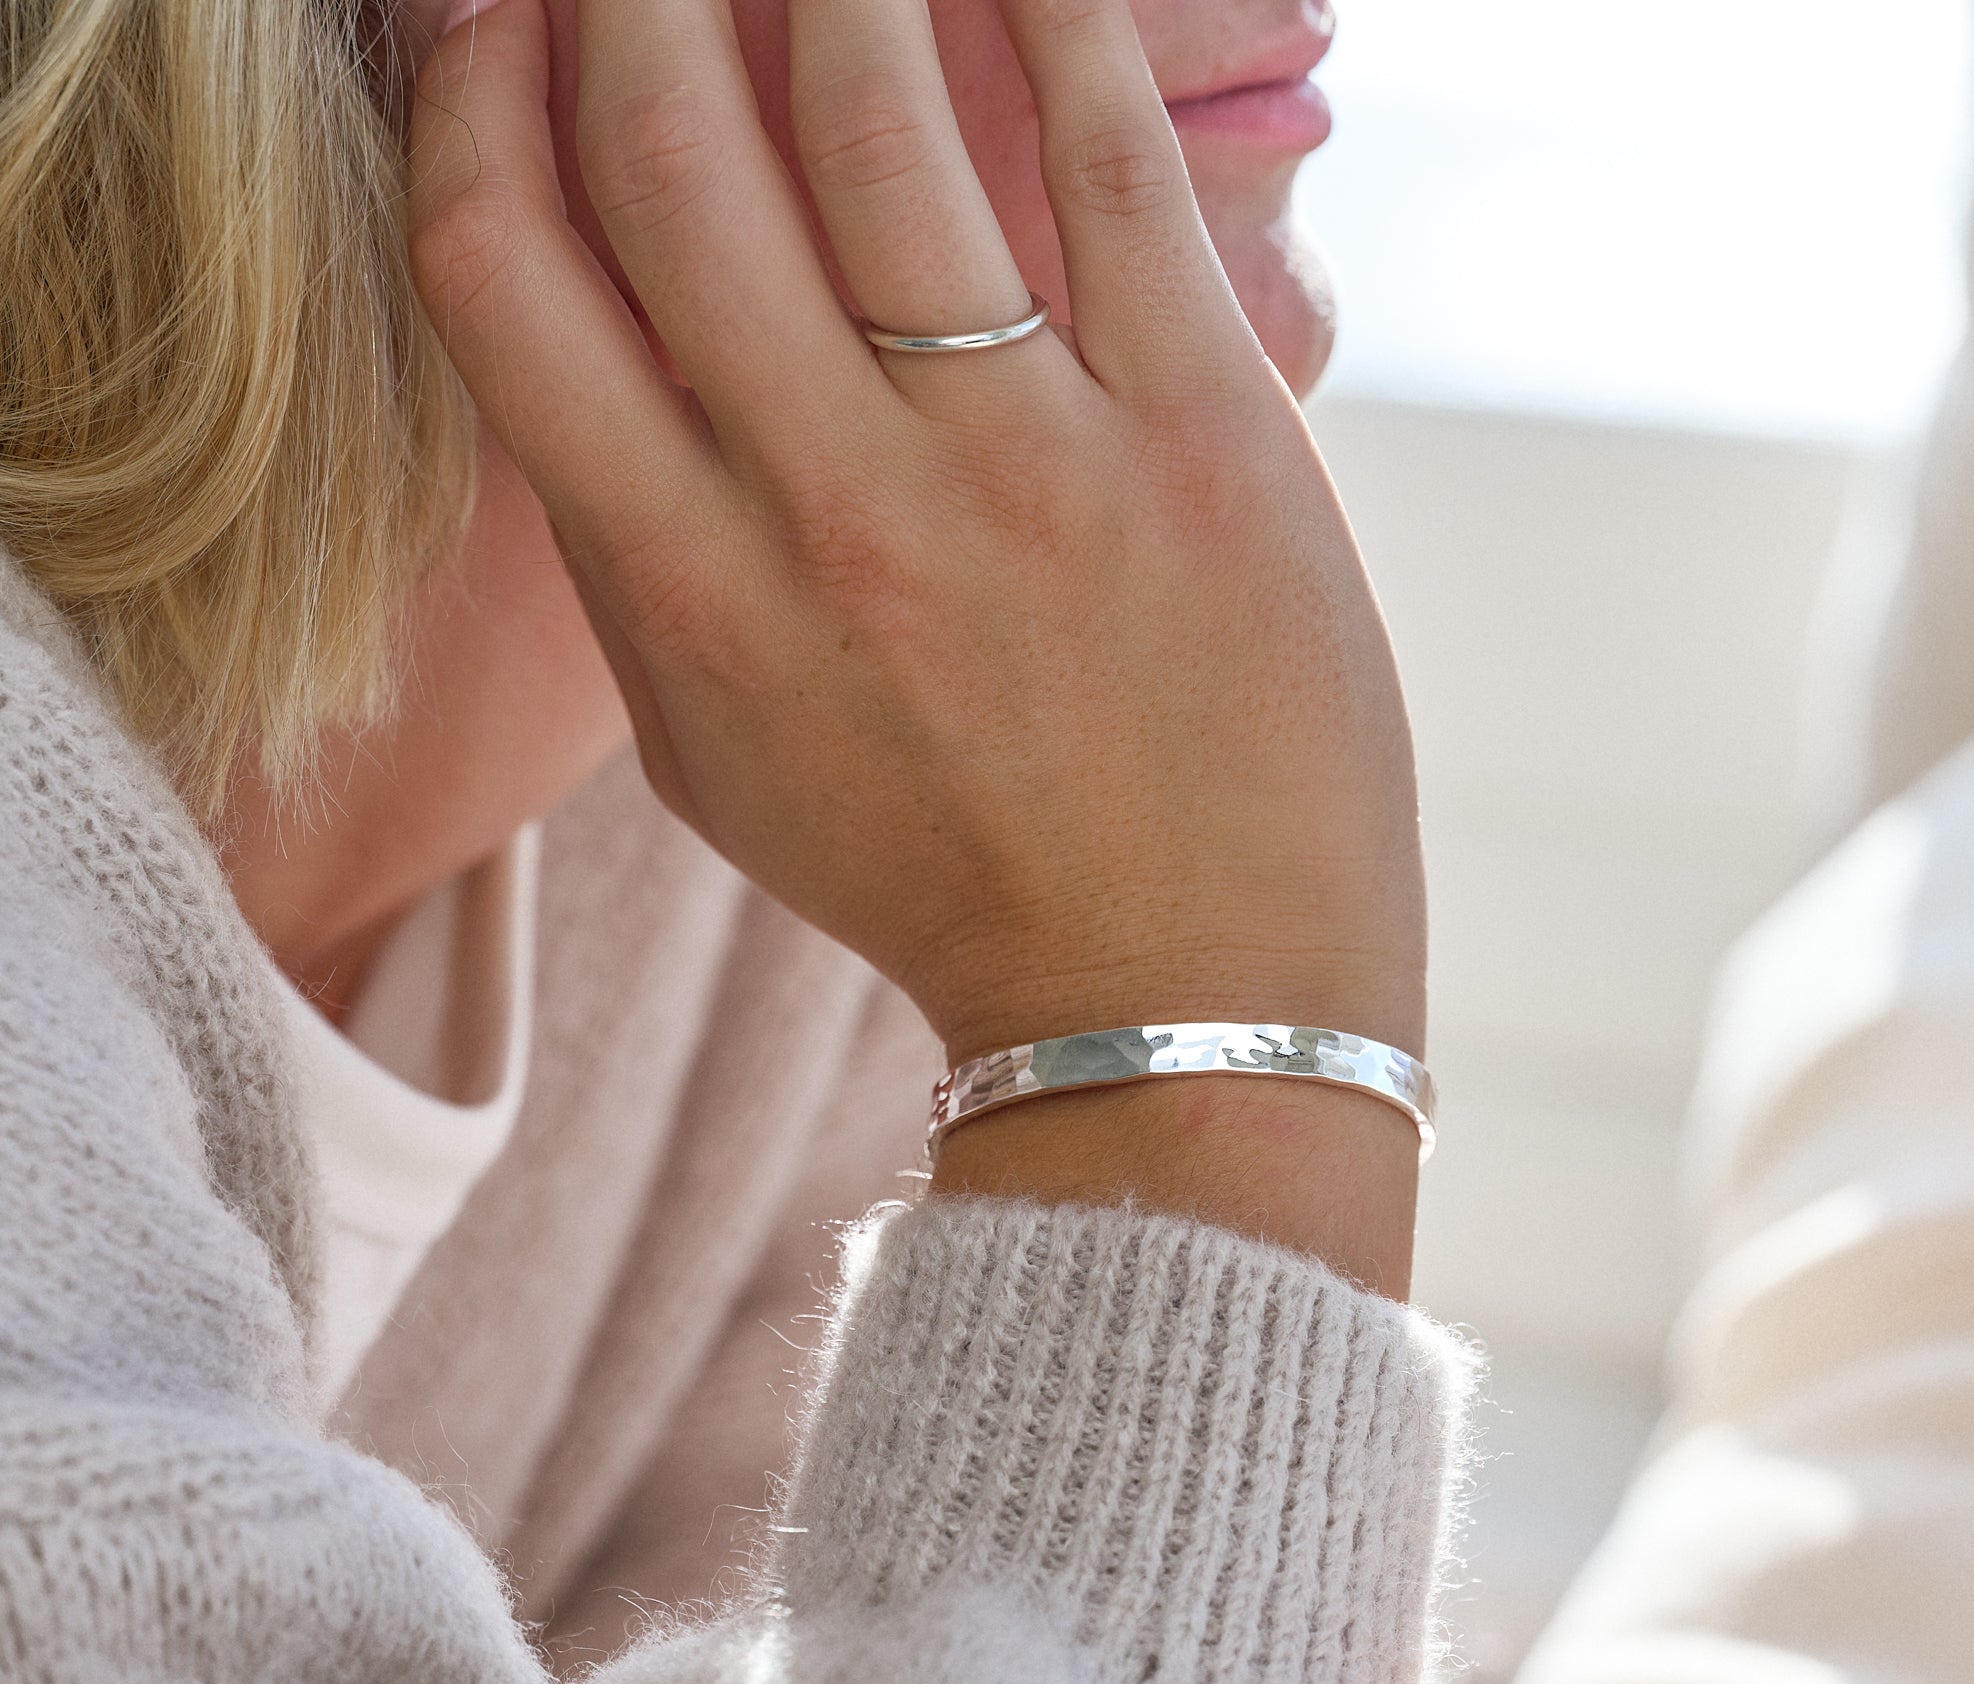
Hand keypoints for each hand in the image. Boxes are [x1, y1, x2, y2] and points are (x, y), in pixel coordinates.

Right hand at [407, 0, 1422, 1077]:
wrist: (1175, 997)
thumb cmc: (941, 874)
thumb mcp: (723, 758)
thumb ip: (635, 555)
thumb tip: (586, 329)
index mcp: (692, 600)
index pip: (504, 276)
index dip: (474, 100)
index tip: (501, 18)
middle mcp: (836, 515)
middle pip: (671, 152)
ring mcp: (1026, 469)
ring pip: (879, 115)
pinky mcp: (1202, 438)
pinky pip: (1105, 165)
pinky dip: (1050, 15)